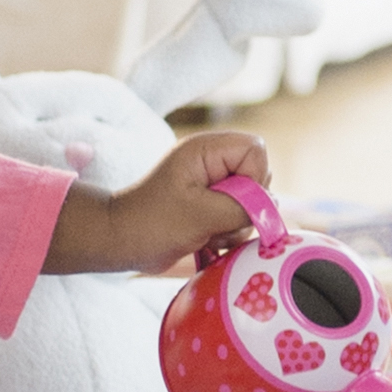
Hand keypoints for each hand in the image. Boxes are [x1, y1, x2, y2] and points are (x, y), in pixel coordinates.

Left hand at [46, 129, 274, 276]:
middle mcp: (211, 161)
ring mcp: (212, 184)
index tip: (231, 201)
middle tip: (215, 219)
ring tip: (205, 232)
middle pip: (259, 177)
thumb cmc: (151, 224)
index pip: (256, 150)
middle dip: (246, 206)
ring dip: (235, 225)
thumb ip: (244, 208)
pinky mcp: (210, 205)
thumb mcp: (202, 216)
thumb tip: (271, 208)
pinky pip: (239, 217)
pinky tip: (206, 240)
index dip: (253, 179)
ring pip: (252, 202)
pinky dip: (229, 233)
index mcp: (206, 150)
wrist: (120, 242)